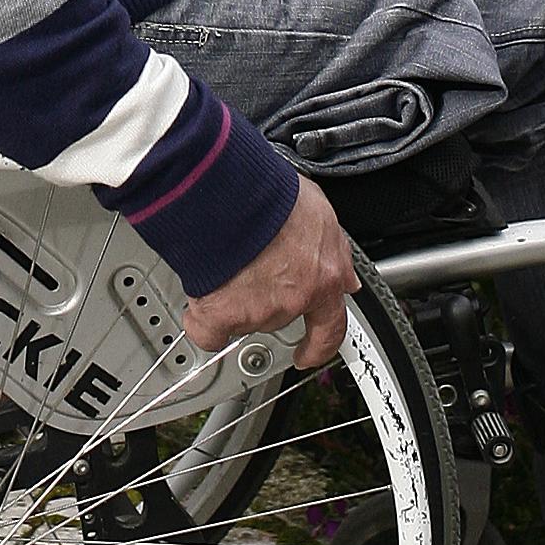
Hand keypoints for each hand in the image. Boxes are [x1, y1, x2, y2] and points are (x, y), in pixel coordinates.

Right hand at [181, 175, 354, 375]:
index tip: (309, 352)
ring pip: (247, 317)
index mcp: (324, 276)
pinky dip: (203, 319)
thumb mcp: (320, 214)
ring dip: (236, 296)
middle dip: (267, 297)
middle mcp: (295, 299)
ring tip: (227, 260)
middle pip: (281, 314)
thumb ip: (333, 250)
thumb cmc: (271, 194)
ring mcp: (259, 310)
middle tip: (252, 270)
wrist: (231, 191)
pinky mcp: (223, 315)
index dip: (321, 343)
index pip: (331, 324)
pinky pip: (210, 330)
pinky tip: (201, 298)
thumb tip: (343, 273)